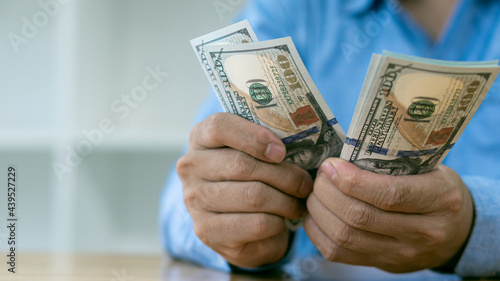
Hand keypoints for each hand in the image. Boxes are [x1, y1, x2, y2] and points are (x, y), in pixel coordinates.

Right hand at [177, 113, 312, 267]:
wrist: (236, 226)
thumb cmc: (251, 178)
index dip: (254, 137)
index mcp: (200, 137)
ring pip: (254, 196)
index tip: (282, 151)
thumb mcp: (253, 153)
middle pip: (243, 165)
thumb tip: (302, 141)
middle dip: (284, 175)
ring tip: (299, 202)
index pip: (220, 127)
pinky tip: (282, 221)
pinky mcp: (207, 231)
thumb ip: (267, 141)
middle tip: (305, 183)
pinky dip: (278, 222)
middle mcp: (190, 166)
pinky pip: (256, 224)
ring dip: (286, 201)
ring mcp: (194, 200)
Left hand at [304, 158, 473, 272]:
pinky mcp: (383, 265)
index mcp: (440, 199)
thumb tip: (342, 155)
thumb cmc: (437, 188)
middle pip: (360, 217)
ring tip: (315, 192)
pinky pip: (339, 253)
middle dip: (329, 192)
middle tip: (320, 175)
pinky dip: (318, 231)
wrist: (457, 232)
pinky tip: (315, 214)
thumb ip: (394, 162)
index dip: (352, 180)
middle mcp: (424, 232)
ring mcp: (402, 254)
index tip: (331, 164)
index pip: (389, 194)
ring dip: (320, 211)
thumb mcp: (431, 168)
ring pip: (345, 237)